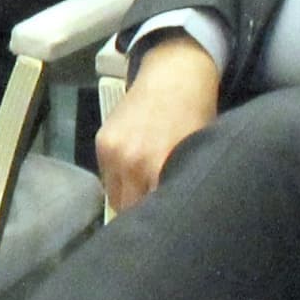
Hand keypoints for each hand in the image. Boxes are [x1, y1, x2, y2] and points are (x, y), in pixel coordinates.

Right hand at [96, 34, 223, 213]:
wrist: (174, 75)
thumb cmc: (196, 116)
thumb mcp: (197, 153)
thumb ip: (182, 183)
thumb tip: (179, 213)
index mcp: (158, 167)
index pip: (148, 213)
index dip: (158, 221)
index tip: (165, 223)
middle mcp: (130, 162)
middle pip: (127, 210)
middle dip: (141, 213)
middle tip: (156, 211)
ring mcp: (112, 152)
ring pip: (114, 196)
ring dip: (128, 198)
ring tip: (146, 190)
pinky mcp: (102, 142)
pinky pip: (107, 177)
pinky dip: (120, 179)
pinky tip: (136, 169)